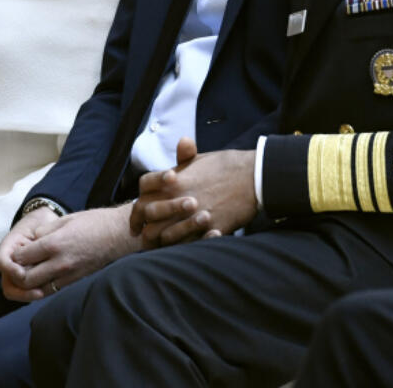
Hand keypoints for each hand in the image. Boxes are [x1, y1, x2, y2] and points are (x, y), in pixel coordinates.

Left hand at [0, 205, 137, 302]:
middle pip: (26, 278)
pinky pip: (52, 289)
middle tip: (18, 266)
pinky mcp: (75, 281)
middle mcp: (59, 263)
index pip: (22, 257)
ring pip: (37, 288)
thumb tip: (30, 242)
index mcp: (54, 244)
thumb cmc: (92, 223)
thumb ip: (44, 232)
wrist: (118, 235)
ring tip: (29, 272)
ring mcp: (68, 275)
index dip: (15, 255)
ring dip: (29, 283)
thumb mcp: (65, 220)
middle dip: (17, 273)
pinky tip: (43, 277)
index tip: (16, 251)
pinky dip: (43, 286)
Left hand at [129, 138, 256, 247]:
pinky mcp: (207, 228)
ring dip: (158, 239)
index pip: (144, 187)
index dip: (138, 200)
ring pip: (162, 233)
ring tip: (158, 244)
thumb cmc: (227, 166)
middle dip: (141, 224)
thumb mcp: (202, 159)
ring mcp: (192, 214)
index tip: (138, 215)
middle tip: (142, 234)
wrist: (253, 177)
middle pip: (146, 212)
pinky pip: (186, 244)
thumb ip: (186, 157)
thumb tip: (182, 143)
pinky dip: (180, 247)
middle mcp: (178, 195)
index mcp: (174, 178)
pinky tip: (179, 248)